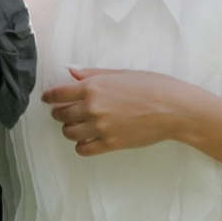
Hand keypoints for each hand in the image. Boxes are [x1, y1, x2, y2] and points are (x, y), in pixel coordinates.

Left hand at [43, 65, 196, 156]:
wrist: (174, 108)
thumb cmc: (153, 86)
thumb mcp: (121, 73)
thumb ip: (93, 74)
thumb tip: (71, 71)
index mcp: (93, 87)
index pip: (59, 93)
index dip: (50, 97)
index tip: (47, 100)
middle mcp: (92, 108)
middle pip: (62, 114)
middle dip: (60, 113)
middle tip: (64, 112)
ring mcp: (100, 128)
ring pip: (69, 133)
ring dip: (70, 129)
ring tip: (78, 126)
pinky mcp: (111, 144)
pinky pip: (84, 149)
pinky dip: (82, 145)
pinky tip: (88, 140)